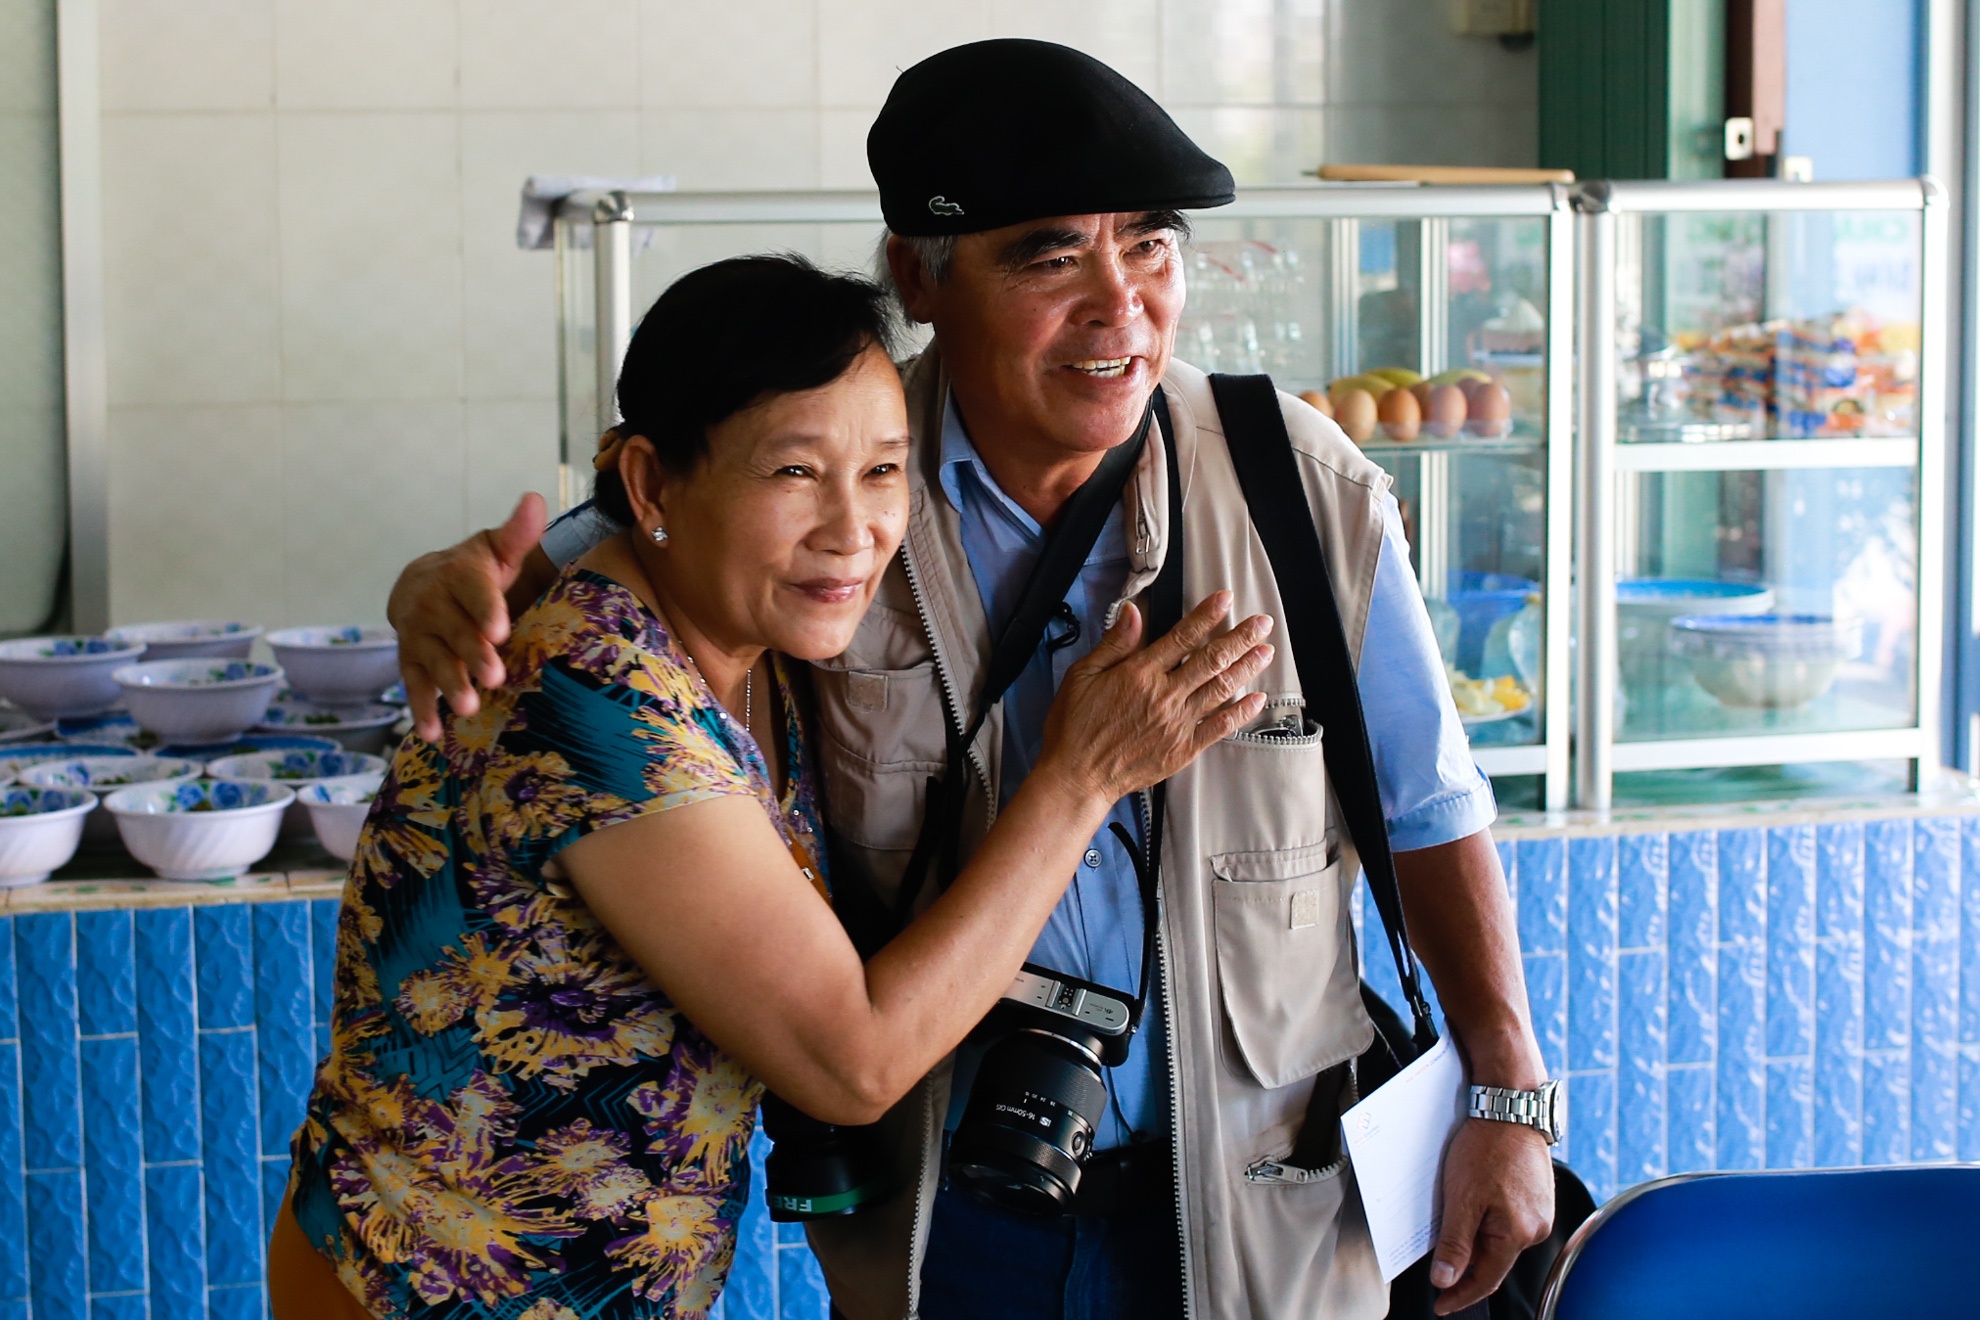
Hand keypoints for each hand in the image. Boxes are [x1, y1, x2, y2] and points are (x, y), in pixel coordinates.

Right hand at [387, 493, 546, 741]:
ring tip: (468, 708)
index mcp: (458, 576)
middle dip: (473, 654)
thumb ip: (516, 534)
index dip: (485, 609)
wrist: (421, 584)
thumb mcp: (495, 551)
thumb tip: (536, 499)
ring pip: (433, 661)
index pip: (473, 591)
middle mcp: (432, 605)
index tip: (500, 629)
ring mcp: (419, 636)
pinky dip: (420, 710)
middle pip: (455, 632)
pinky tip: (431, 734)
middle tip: (494, 675)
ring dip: (449, 684)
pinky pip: (413, 685)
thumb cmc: (473, 571)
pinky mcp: (410, 661)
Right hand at [1039, 591, 1273, 804]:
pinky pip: (1219, 727)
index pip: (1182, 637)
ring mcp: (1178, 723)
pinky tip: (1257, 699)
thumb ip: (1114, 644)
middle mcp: (1165, 695)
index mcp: (1140, 673)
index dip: (1207, 615)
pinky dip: (1241, 713)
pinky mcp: (1183, 749)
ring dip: (1246, 668)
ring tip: (1266, 651)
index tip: (1226, 600)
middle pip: (1211, 660)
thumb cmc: (1075, 727)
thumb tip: (1132, 612)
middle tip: (1262, 624)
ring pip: (1221, 689)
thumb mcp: (1082, 675)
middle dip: (1240, 638)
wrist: (1078, 776)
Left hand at [1429, 1117, 1554, 1313]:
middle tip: (1437, 1268)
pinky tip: (1470, 1208)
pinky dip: (1486, 1219)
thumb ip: (1455, 1243)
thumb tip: (1447, 1280)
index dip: (1460, 1295)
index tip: (1442, 1306)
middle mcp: (1536, 1227)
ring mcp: (1540, 1210)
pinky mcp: (1536, 1193)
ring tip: (1449, 1229)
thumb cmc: (1488, 1145)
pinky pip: (1507, 1218)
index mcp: (1519, 1234)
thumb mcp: (1462, 1198)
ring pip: (1499, 1238)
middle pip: (1493, 1259)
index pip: (1486, 1280)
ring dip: (1475, 1238)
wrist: (1511, 1105)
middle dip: (1465, 1264)